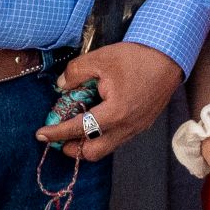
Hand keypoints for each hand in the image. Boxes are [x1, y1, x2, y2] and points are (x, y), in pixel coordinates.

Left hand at [36, 40, 182, 159]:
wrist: (169, 57)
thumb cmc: (136, 57)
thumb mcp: (100, 59)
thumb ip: (75, 73)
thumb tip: (61, 86)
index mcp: (115, 112)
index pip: (78, 129)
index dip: (56, 133)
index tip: (41, 135)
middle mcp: (126, 127)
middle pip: (93, 152)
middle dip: (72, 149)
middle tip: (58, 139)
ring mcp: (136, 128)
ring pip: (107, 147)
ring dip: (88, 143)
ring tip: (75, 129)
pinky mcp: (142, 124)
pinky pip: (118, 138)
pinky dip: (102, 135)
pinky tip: (96, 120)